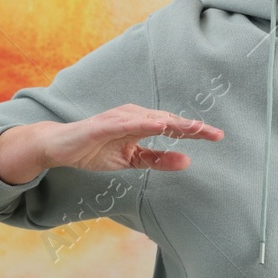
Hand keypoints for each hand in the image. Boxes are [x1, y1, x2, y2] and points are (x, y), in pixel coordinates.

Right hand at [0, 105, 223, 183]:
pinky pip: (126, 124)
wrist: (60, 148)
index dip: (195, 131)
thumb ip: (158, 160)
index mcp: (142, 123)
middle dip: (191, 127)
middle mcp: (133, 116)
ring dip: (173, 122)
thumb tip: (188, 161)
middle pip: (168, 120)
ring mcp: (117, 119)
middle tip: (214, 133)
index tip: (218, 137)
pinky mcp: (102, 125)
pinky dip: (143, 123)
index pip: (174, 127)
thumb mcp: (132, 160)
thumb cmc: (96, 150)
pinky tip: (159, 125)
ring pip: (151, 119)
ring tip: (194, 128)